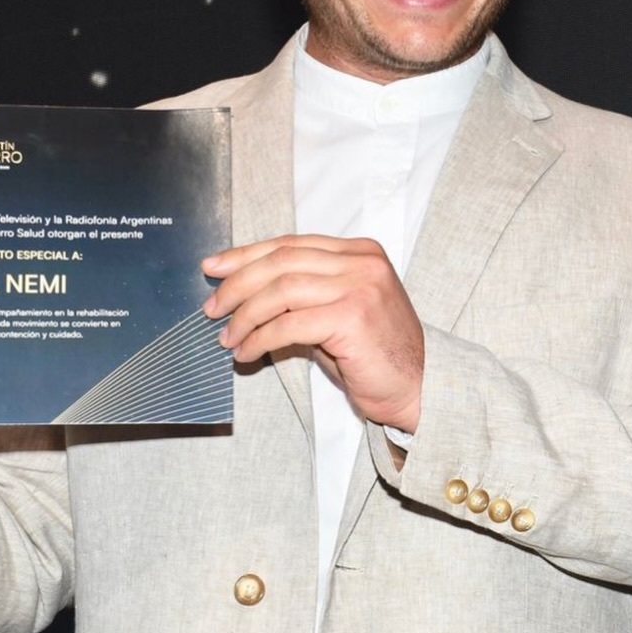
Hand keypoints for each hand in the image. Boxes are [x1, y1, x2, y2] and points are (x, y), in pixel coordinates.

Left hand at [202, 235, 423, 432]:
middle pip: (281, 261)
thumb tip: (244, 293)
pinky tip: (246, 352)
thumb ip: (303, 294)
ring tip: (227, 337)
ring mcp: (360, 286)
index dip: (246, 255)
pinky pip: (288, 323)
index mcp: (360, 252)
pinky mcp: (352, 317)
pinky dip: (259, 338)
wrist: (419, 388)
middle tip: (212, 308)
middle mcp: (362, 262)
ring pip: (280, 290)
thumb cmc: (375, 356)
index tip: (214, 268)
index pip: (291, 244)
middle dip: (238, 284)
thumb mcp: (338, 312)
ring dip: (244, 315)